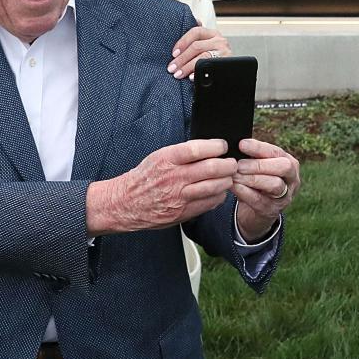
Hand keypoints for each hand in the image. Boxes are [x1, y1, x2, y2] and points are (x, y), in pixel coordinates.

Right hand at [86, 139, 236, 234]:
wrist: (125, 203)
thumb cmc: (144, 177)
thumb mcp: (158, 156)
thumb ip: (182, 153)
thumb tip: (209, 148)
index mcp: (167, 159)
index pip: (198, 149)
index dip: (216, 146)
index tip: (222, 145)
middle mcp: (174, 177)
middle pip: (211, 168)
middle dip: (228, 164)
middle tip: (232, 163)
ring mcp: (179, 196)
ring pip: (215, 187)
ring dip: (227, 181)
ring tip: (228, 176)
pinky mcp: (183, 212)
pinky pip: (209, 203)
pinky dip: (219, 196)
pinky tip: (218, 191)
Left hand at [168, 26, 230, 78]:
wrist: (230, 71)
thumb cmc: (214, 56)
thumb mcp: (207, 44)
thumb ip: (199, 36)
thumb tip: (195, 20)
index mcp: (212, 34)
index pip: (196, 32)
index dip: (183, 41)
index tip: (173, 53)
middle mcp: (219, 41)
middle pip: (197, 46)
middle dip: (182, 58)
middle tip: (172, 68)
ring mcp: (224, 52)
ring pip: (202, 57)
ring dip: (187, 67)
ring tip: (178, 74)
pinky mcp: (226, 63)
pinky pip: (210, 67)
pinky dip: (199, 72)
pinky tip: (191, 77)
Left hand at [232, 138, 299, 242]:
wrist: (258, 209)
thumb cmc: (258, 180)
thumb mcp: (259, 167)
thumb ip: (252, 156)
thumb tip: (235, 144)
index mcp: (289, 162)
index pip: (276, 151)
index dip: (259, 147)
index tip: (241, 144)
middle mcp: (292, 178)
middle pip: (282, 167)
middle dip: (259, 164)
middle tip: (238, 165)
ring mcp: (285, 196)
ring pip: (274, 184)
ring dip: (252, 179)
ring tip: (235, 176)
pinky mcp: (273, 210)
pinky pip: (261, 200)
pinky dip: (246, 193)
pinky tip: (234, 187)